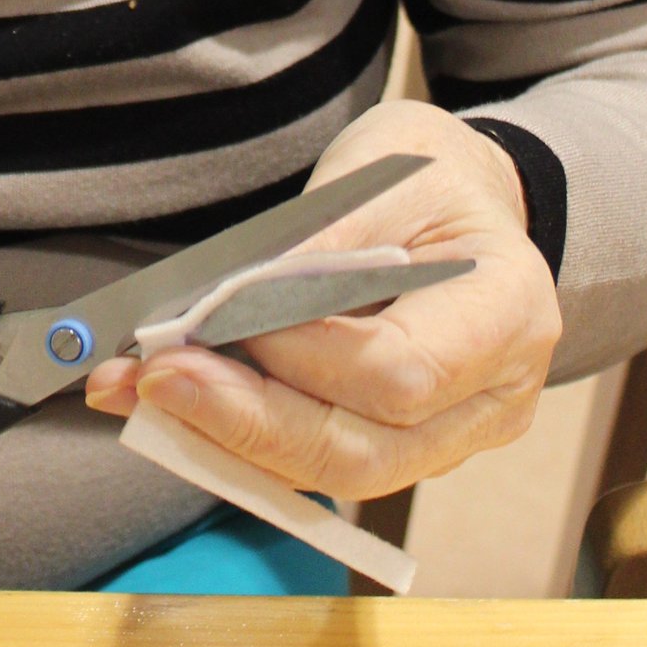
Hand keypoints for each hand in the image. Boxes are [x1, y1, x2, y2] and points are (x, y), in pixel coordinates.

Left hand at [85, 101, 560, 499]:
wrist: (468, 203)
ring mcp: (453, 436)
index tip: (222, 315)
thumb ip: (318, 244)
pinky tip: (168, 402)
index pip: (401, 373)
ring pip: (334, 472)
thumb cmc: (430, 179)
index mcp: (507, 310)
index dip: (302, 355)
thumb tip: (229, 302)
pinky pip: (317, 460)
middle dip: (246, 419)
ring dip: (224, 437)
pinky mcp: (403, 447)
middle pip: (364, 451)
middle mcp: (495, 395)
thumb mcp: (381, 173)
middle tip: (154, 375)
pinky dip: (236, 436)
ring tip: (138, 388)